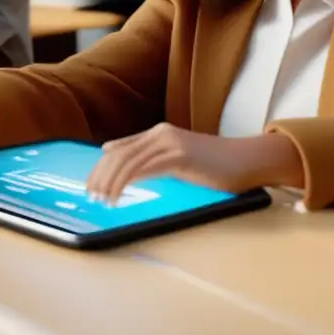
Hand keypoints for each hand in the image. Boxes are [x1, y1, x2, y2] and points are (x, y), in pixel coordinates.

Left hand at [85, 123, 303, 204]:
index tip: (89, 187)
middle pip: (118, 154)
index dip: (100, 168)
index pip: (118, 149)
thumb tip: (111, 152)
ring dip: (111, 182)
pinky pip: (146, 167)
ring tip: (103, 200)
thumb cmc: (212, 166)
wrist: (244, 161)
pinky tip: (121, 195)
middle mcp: (161, 134)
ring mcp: (171, 143)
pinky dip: (128, 182)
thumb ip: (149, 156)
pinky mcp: (181, 156)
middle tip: (91, 196)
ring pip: (129, 161)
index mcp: (157, 134)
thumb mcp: (176, 159)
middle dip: (100, 176)